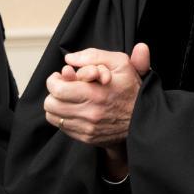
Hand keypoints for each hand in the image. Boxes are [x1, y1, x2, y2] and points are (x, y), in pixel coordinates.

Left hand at [44, 43, 150, 171]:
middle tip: (63, 87)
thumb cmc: (131, 88)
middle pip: (50, 104)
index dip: (54, 80)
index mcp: (95, 94)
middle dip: (54, 93)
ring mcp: (87, 128)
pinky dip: (64, 117)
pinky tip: (76, 109)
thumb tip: (69, 58)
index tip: (61, 76)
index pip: (56, 89)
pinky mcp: (87, 138)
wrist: (143, 119)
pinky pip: (63, 127)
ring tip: (67, 98)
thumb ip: (94, 55)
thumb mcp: (120, 63)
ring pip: (53, 117)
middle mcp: (89, 114)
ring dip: (57, 105)